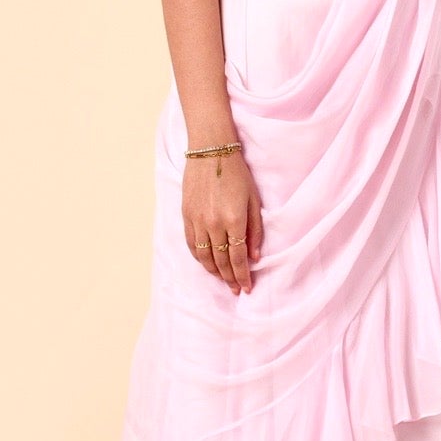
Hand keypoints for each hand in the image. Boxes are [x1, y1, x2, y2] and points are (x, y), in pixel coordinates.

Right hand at [182, 146, 262, 293]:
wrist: (211, 151)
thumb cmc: (237, 173)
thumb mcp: (254, 200)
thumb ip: (255, 230)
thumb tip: (255, 256)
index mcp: (234, 219)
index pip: (238, 257)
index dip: (242, 275)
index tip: (247, 288)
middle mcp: (214, 224)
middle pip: (221, 260)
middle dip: (229, 278)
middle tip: (235, 289)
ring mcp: (197, 220)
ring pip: (204, 256)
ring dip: (214, 271)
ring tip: (222, 279)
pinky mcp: (186, 215)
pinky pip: (192, 244)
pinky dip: (199, 258)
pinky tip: (206, 263)